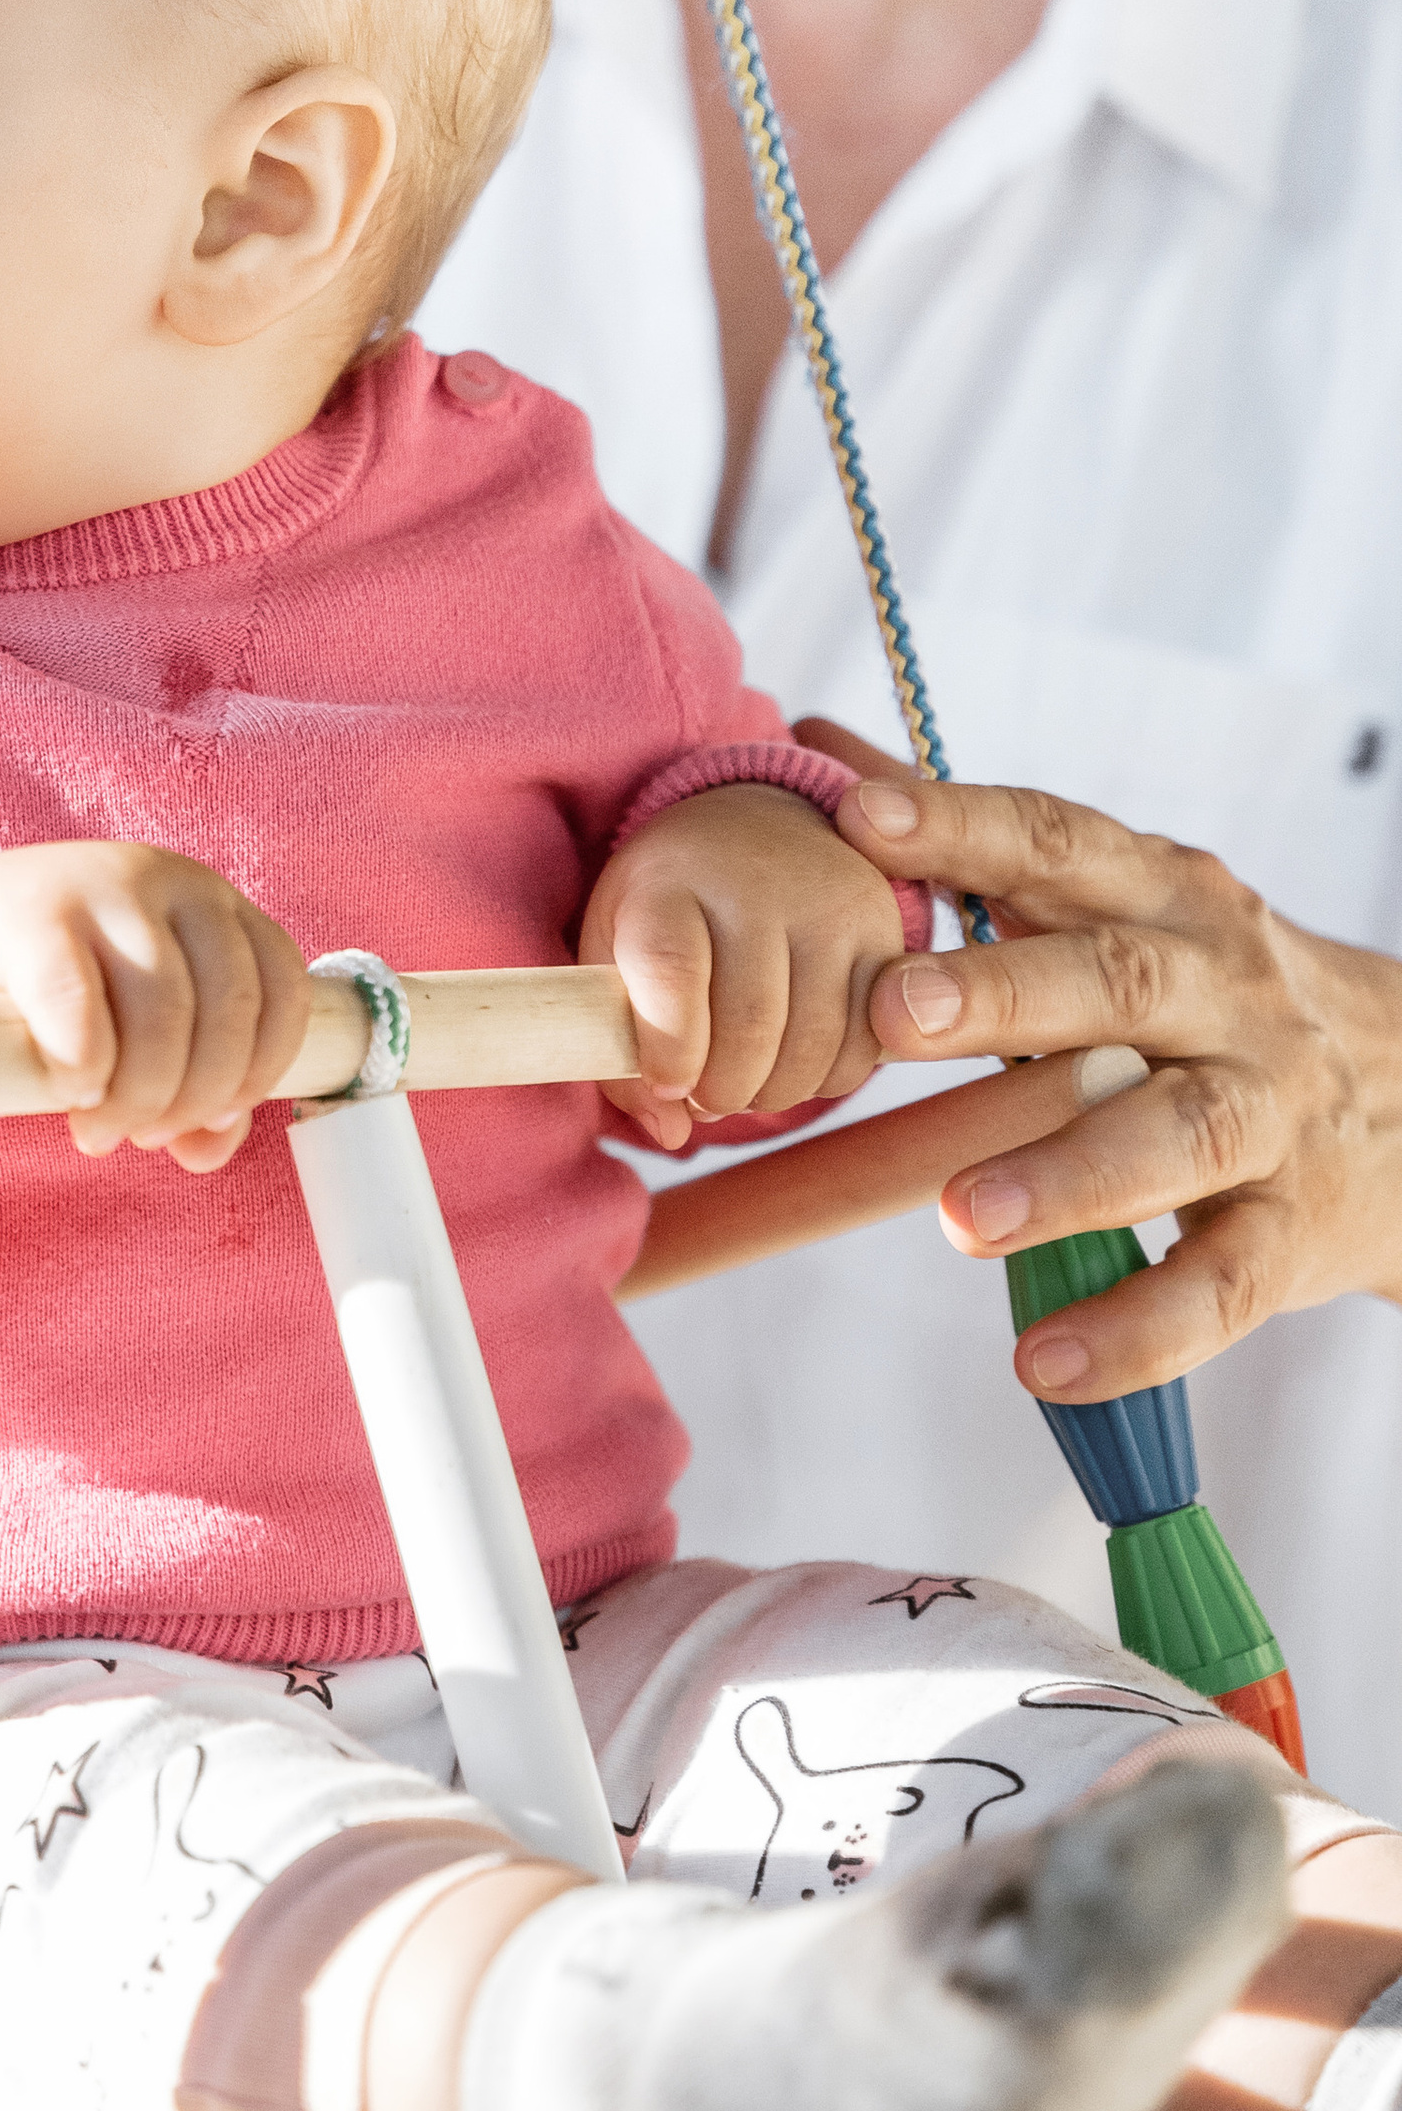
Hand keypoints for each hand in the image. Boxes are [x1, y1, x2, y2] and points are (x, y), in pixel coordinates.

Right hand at [0, 840, 308, 1175]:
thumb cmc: (73, 988)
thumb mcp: (147, 1027)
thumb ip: (195, 1086)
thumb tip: (208, 1151)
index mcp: (219, 906)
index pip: (283, 987)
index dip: (263, 1067)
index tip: (217, 1116)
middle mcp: (177, 883)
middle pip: (229, 1008)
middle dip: (195, 1095)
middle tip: (148, 1136)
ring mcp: (107, 890)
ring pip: (164, 1009)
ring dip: (142, 1093)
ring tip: (102, 1129)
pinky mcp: (35, 915)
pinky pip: (78, 1002)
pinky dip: (84, 1062)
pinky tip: (71, 1088)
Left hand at [578, 783, 905, 1149]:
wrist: (760, 827)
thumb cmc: (673, 902)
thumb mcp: (615, 945)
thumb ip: (617, 1040)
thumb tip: (671, 1133)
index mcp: (672, 881)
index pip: (671, 970)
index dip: (667, 1047)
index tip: (666, 1085)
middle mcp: (758, 884)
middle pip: (750, 1023)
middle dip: (720, 1090)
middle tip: (702, 1097)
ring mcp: (832, 907)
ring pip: (812, 1044)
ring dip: (771, 1094)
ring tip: (741, 1084)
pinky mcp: (887, 935)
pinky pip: (865, 1043)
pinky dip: (824, 1079)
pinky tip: (792, 1063)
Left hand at [799, 718, 1401, 1399]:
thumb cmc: (1209, 992)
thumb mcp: (1120, 901)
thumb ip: (969, 838)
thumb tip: (814, 746)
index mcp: (1166, 899)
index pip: (1060, 846)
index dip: (963, 827)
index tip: (860, 818)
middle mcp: (1223, 993)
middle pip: (1117, 982)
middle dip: (1004, 996)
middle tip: (889, 1017)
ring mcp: (1268, 1113)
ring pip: (1178, 1138)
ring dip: (1067, 1177)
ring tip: (959, 1217)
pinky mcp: (1295, 1234)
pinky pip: (1222, 1289)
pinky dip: (1137, 1331)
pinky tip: (1043, 1364)